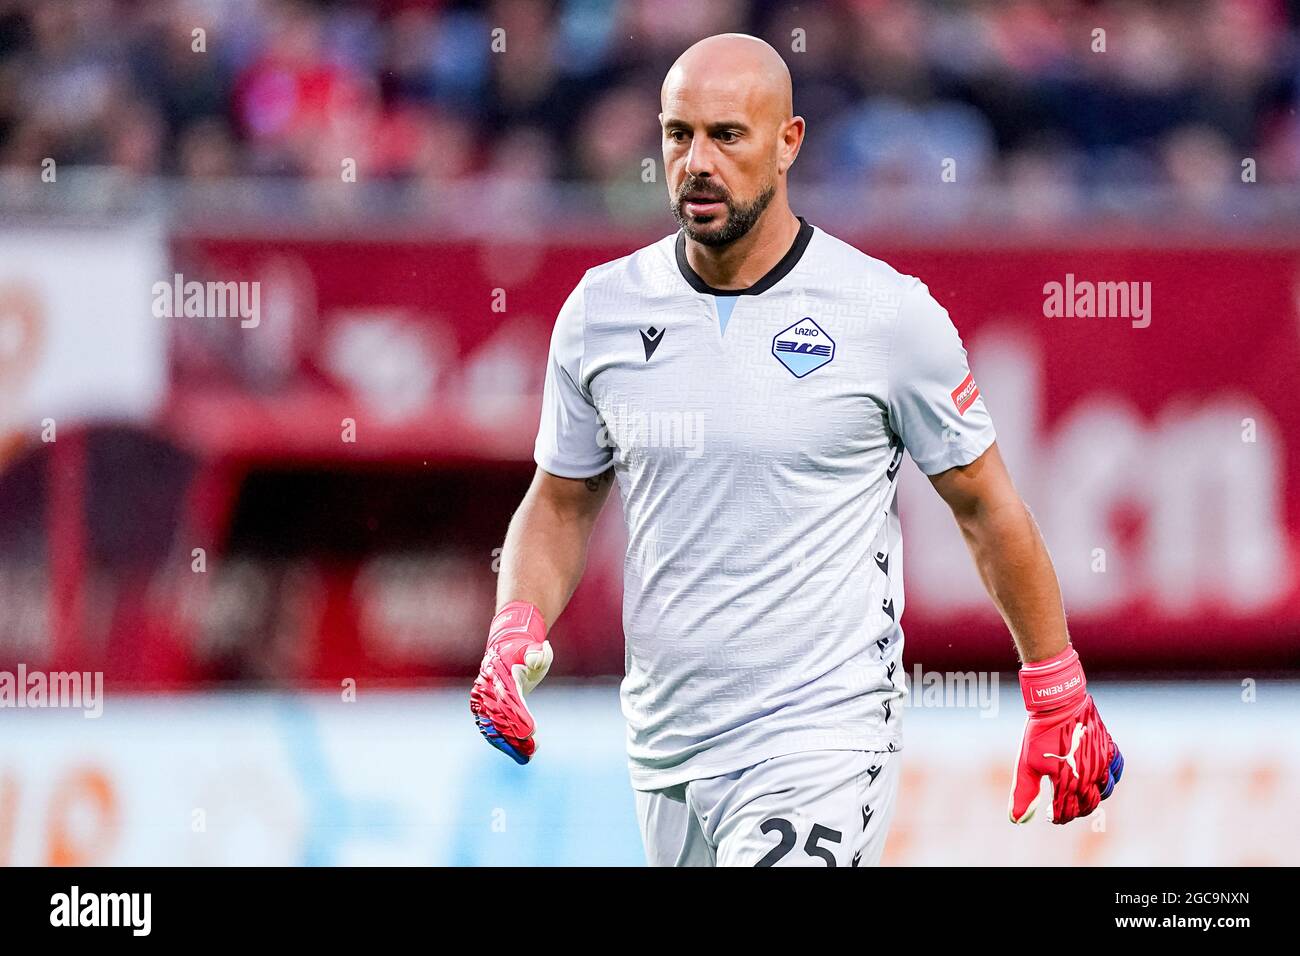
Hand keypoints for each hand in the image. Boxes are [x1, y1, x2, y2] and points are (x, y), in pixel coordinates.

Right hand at [470, 601, 552, 764]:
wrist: (505, 650)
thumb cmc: (524, 652)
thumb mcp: (534, 649)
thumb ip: (536, 654)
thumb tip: (537, 658)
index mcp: (498, 674)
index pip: (508, 699)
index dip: (519, 716)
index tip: (532, 731)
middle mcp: (486, 690)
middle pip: (499, 717)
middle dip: (515, 736)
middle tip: (533, 750)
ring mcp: (483, 702)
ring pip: (493, 728)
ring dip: (509, 745)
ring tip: (527, 758)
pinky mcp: (485, 711)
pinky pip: (491, 731)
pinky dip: (503, 744)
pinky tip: (519, 756)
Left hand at [1009, 645, 1123, 823]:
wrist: (1058, 703)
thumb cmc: (1039, 734)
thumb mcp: (1026, 765)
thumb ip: (1024, 793)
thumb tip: (1015, 819)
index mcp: (1068, 783)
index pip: (1067, 812)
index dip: (1057, 817)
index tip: (1050, 815)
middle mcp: (1089, 777)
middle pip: (1087, 805)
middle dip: (1075, 810)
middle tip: (1064, 808)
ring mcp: (1102, 763)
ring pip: (1105, 791)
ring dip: (1093, 797)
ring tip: (1081, 795)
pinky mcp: (1108, 749)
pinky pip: (1117, 769)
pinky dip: (1111, 777)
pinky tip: (1101, 777)